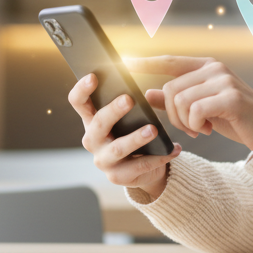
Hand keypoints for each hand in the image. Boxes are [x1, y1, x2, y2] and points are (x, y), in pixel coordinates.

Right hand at [68, 73, 180, 199]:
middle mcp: (92, 140)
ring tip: (154, 129)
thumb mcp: (130, 117)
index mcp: (92, 120)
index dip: (82, 89)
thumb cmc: (135, 133)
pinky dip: (159, 157)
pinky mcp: (118, 177)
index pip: (78, 102)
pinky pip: (140, 166)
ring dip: (136, 138)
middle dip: (113, 111)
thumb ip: (130, 104)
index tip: (93, 76)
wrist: (144, 168)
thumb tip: (143, 91)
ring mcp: (103, 160)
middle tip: (129, 99)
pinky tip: (174, 148)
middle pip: (98, 123)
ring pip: (118, 148)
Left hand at [125, 56, 252, 153]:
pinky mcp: (231, 97)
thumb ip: (175, 100)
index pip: (170, 61)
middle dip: (174, 115)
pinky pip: (195, 111)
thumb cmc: (234, 119)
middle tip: (190, 128)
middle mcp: (215, 68)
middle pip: (171, 89)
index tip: (123, 62)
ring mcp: (224, 80)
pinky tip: (207, 129)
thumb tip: (146, 94)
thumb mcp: (201, 108)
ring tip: (200, 128)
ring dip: (185, 122)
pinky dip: (196, 124)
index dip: (146, 62)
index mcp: (207, 67)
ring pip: (180, 101)